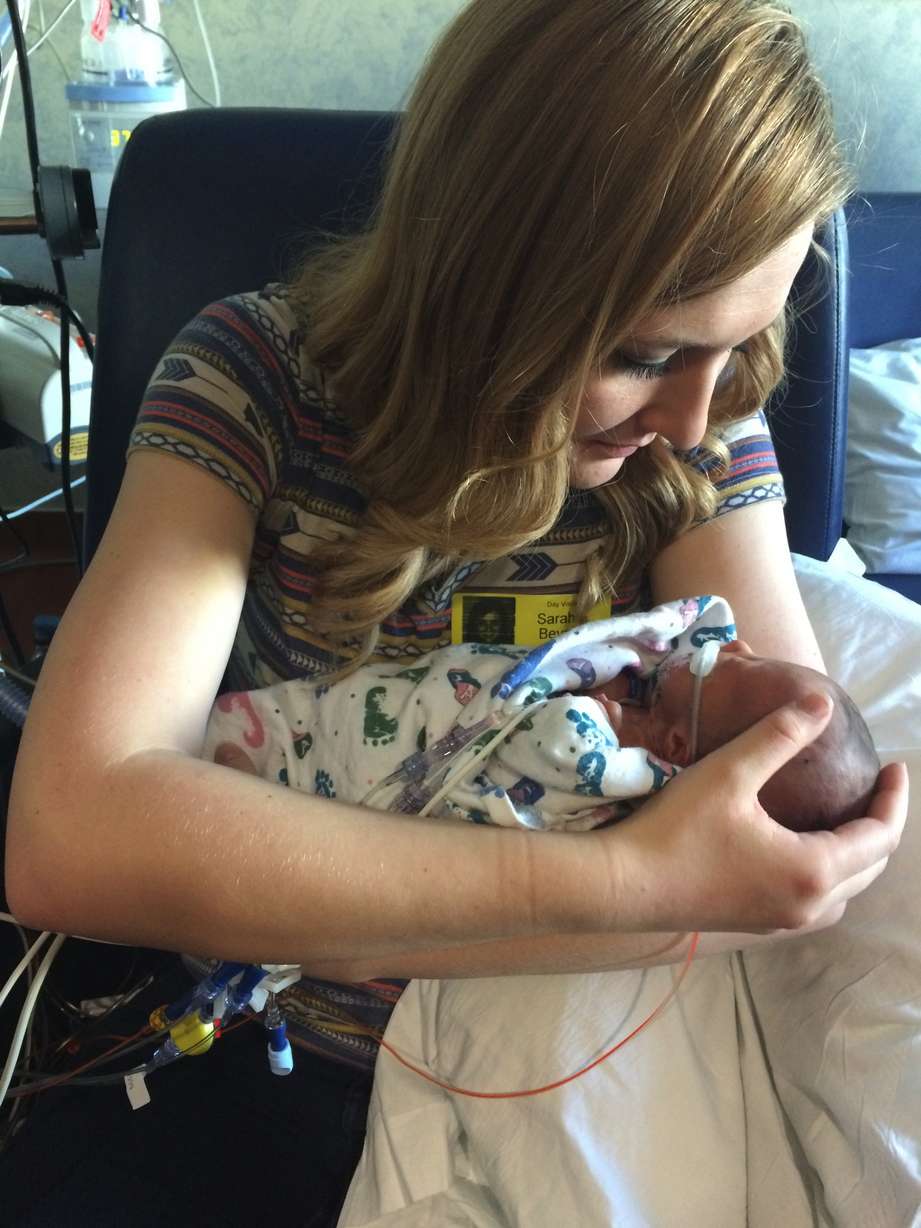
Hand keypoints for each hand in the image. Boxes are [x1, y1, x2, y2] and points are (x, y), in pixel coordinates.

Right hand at [598, 693, 907, 933]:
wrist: (622, 885)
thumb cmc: (677, 828)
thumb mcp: (730, 771)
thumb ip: (780, 735)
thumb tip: (822, 702)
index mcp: (812, 869)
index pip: (879, 836)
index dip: (893, 799)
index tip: (895, 766)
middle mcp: (807, 904)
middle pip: (869, 869)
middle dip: (881, 826)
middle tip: (876, 787)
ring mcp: (781, 920)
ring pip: (843, 892)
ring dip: (856, 856)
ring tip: (846, 816)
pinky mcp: (755, 922)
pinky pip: (814, 901)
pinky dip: (827, 874)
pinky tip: (803, 849)